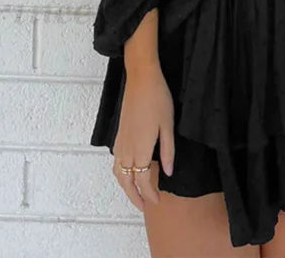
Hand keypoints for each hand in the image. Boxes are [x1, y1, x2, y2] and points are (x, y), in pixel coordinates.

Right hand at [113, 67, 174, 211]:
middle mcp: (126, 148)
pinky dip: (121, 172)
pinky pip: (116, 161)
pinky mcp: (119, 133)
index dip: (149, 194)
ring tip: (136, 193)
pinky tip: (129, 170)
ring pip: (118, 172)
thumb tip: (167, 173)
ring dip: (125, 186)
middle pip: (126, 181)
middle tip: (145, 206)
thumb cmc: (158, 99)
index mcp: (140, 148)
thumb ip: (168, 151)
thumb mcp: (168, 125)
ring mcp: (120, 140)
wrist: (141, 78)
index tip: (157, 201)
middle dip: (134, 196)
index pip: (142, 181)